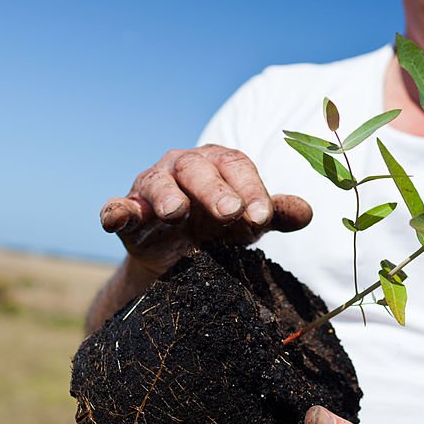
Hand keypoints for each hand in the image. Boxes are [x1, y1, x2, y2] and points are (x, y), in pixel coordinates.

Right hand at [100, 145, 312, 274]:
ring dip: (166, 196)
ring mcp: (152, 188)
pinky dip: (115, 210)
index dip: (252, 190)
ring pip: (157, 184)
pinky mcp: (128, 214)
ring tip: (176, 213)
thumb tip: (308, 213)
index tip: (264, 217)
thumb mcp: (250, 222)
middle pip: (198, 171)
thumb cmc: (220, 228)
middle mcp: (183, 167)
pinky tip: (115, 218)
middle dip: (215, 191)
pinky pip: (117, 207)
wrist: (181, 260)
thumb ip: (276, 214)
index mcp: (218, 163)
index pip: (237, 167)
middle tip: (231, 212)